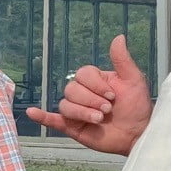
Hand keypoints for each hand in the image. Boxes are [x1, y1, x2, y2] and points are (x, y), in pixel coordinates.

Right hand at [26, 35, 152, 155]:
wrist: (138, 133)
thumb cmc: (137, 107)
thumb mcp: (133, 80)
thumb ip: (122, 59)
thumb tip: (119, 37)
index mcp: (94, 81)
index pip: (82, 74)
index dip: (95, 84)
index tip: (113, 95)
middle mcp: (83, 94)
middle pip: (71, 89)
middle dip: (90, 99)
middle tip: (108, 109)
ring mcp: (76, 111)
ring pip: (65, 105)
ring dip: (82, 111)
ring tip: (99, 118)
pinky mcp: (72, 127)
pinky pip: (52, 120)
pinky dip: (41, 116)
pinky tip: (32, 112)